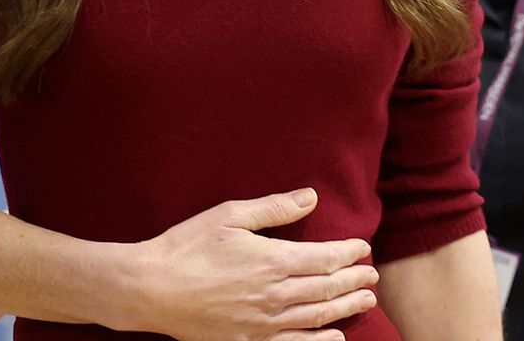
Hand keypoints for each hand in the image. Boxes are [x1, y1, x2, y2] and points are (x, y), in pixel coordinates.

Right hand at [125, 188, 378, 340]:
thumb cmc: (185, 247)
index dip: (349, 253)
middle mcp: (276, 295)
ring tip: (366, 300)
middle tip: (372, 275)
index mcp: (272, 261)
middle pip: (328, 288)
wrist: (150, 288)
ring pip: (319, 317)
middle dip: (355, 280)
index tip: (363, 248)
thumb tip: (311, 197)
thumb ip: (273, 208)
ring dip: (347, 308)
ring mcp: (265, 324)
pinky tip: (335, 337)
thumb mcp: (227, 216)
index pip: (326, 258)